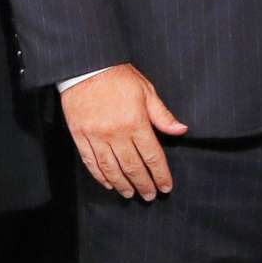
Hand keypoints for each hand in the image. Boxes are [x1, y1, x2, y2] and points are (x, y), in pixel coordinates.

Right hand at [60, 64, 188, 200]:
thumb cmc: (118, 76)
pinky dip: (100, 176)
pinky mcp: (80, 135)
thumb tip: (181, 130)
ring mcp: (96, 136)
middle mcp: (116, 133)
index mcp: (136, 122)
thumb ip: (162, 115)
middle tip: (149, 195)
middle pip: (133, 167)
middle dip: (143, 184)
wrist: (86, 66)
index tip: (165, 187)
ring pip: (111, 168)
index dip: (160, 175)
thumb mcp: (146, 91)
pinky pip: (91, 162)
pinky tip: (109, 183)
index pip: (152, 156)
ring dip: (122, 184)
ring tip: (130, 193)